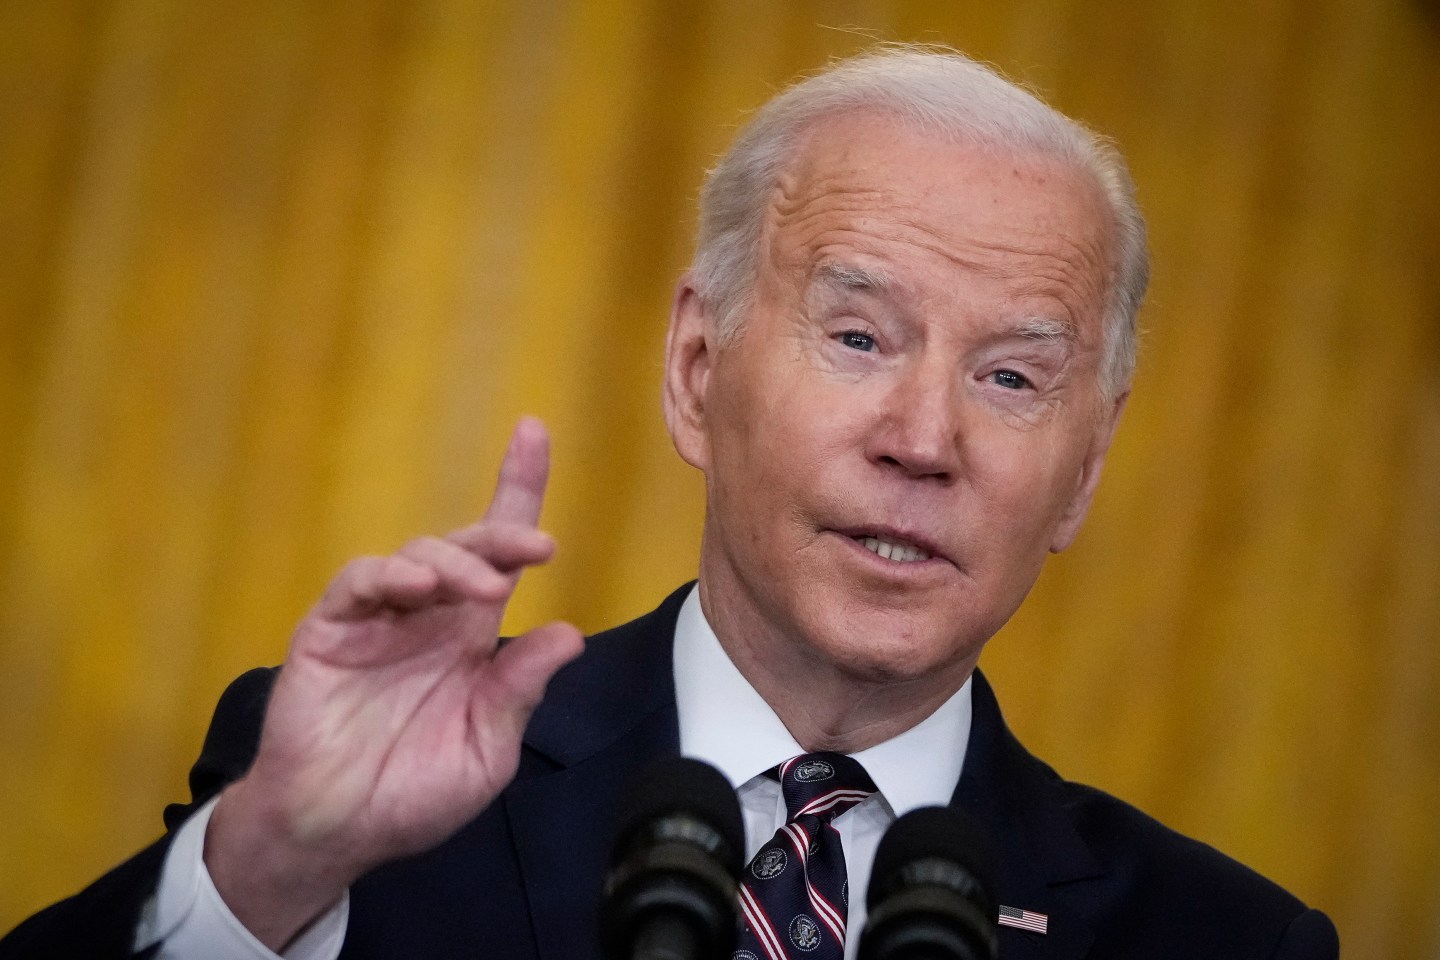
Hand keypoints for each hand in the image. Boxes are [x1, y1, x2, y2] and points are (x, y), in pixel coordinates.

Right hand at [205, 417, 583, 949]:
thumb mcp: (485, 748)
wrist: (334, 833)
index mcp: (469, 638)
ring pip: (418, 556)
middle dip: (503, 533)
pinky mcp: (330, 630)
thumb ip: (518, 692)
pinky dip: (387, 574)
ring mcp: (377, 619)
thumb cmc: (411, 793)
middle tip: (538, 547)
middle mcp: (428, 616)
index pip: (498, 554)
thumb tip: (569, 634)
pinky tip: (416, 587)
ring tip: (481, 589)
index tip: (535, 433)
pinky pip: (358, 583)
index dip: (516, 492)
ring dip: (455, 561)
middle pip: (466, 546)